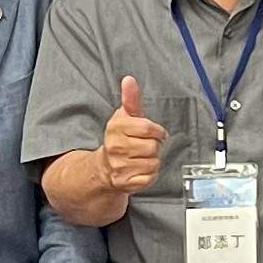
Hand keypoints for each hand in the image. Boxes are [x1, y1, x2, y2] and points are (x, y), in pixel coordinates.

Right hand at [96, 75, 164, 194]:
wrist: (104, 167)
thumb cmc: (119, 139)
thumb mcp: (125, 116)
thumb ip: (130, 98)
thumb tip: (129, 80)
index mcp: (116, 128)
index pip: (148, 128)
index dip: (157, 131)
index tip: (155, 133)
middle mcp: (115, 147)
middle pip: (153, 147)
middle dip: (154, 147)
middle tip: (145, 147)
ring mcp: (119, 166)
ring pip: (153, 163)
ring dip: (152, 161)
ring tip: (142, 158)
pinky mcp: (124, 182)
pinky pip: (149, 178)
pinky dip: (149, 175)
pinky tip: (140, 170)